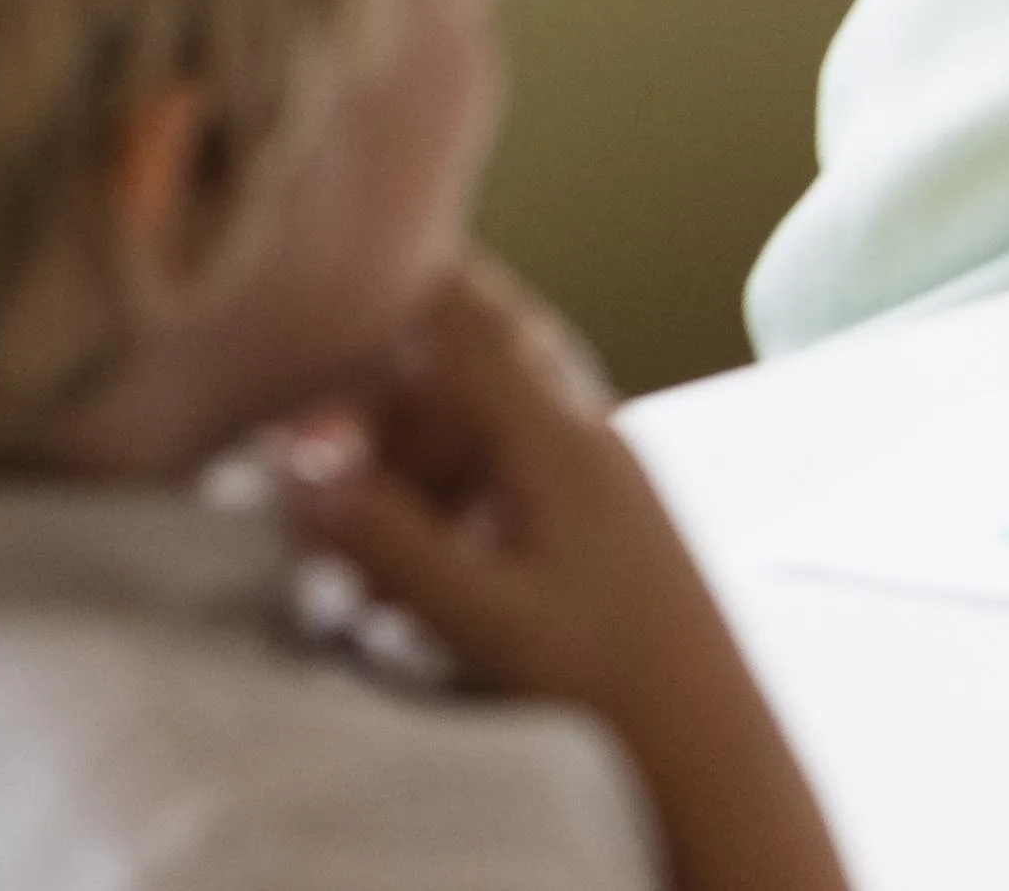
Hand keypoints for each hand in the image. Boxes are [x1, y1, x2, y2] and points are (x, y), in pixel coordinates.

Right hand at [271, 261, 848, 890]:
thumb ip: (386, 539)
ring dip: (408, 465)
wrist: (716, 751)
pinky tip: (403, 583)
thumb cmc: (611, 683)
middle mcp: (586, 440)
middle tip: (298, 448)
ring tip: (343, 530)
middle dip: (381, 402)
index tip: (335, 257)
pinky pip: (506, 487)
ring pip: (481, 433)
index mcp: (561, 440)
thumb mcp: (480, 616)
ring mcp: (597, 483)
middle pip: (467, 374)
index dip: (404, 277)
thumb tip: (292, 471)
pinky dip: (445, 512)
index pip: (471, 318)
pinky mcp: (599, 530)